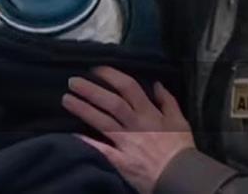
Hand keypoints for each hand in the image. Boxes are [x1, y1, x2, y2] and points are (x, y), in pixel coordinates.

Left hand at [63, 66, 195, 192]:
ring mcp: (126, 142)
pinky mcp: (121, 161)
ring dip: (83, 109)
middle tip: (72, 81)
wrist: (182, 177)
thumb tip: (157, 84)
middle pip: (111, 102)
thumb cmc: (181, 149)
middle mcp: (135, 124)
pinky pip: (102, 150)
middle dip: (91, 90)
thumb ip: (167, 101)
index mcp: (149, 113)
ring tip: (66, 99)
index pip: (128, 88)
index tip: (96, 69)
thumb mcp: (180, 121)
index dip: (111, 76)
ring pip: (102, 122)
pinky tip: (72, 134)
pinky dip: (87, 142)